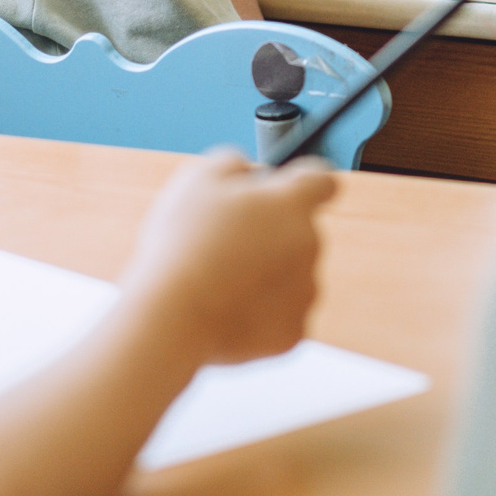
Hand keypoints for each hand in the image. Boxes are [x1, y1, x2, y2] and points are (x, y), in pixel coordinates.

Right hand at [119, 150, 336, 364]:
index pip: (321, 182)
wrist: (174, 315)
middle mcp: (309, 245)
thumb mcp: (197, 179)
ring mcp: (305, 292)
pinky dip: (260, 316)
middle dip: (269, 236)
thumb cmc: (183, 244)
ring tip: (218, 282)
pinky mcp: (293, 332)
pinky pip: (281, 317)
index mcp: (290, 204)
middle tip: (224, 244)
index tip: (287, 191)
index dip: (304, 183)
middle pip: (298, 234)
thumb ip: (232, 163)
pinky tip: (226, 311)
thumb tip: (246, 171)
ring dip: (265, 276)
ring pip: (290, 276)